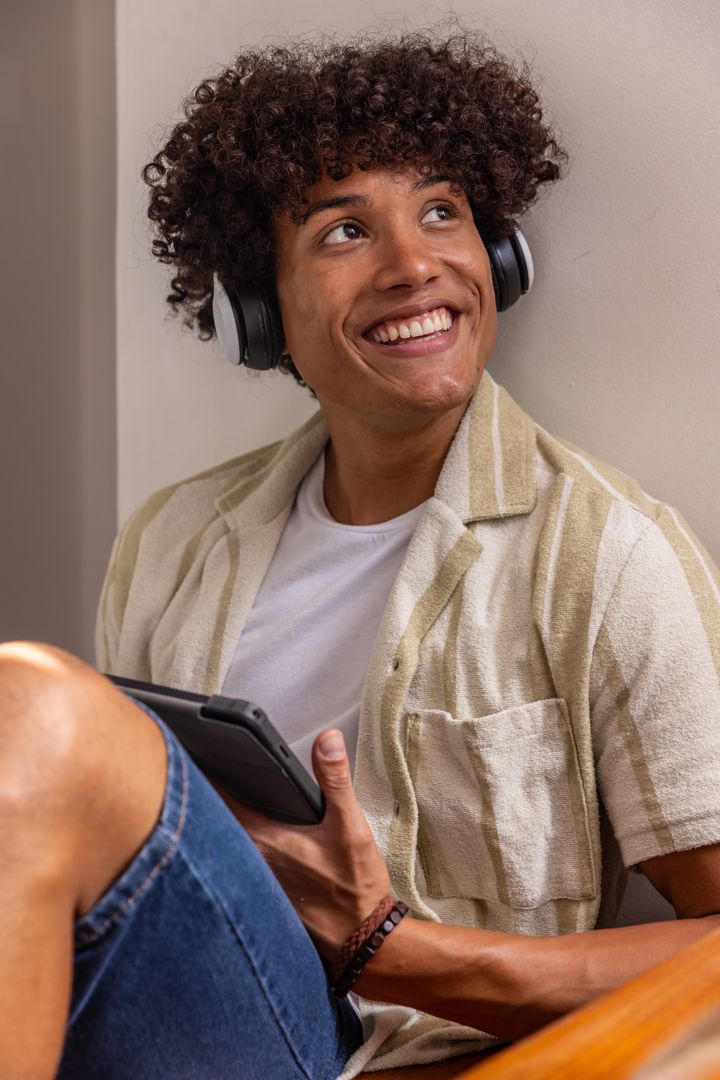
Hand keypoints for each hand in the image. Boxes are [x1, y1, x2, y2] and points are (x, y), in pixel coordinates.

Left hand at [213, 728, 390, 959]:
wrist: (361, 941)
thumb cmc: (355, 889)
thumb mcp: (351, 827)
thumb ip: (335, 780)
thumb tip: (326, 739)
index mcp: (266, 840)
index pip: (220, 802)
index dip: (205, 776)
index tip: (193, 754)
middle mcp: (250, 863)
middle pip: (212, 823)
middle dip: (203, 797)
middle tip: (196, 768)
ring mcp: (251, 884)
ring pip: (221, 848)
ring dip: (213, 826)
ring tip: (206, 800)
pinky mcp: (259, 898)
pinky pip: (232, 870)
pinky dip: (227, 853)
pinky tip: (233, 844)